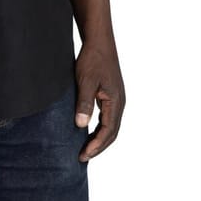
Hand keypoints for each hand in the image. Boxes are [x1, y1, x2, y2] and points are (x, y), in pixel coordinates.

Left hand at [74, 42, 123, 162]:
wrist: (99, 41)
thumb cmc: (92, 59)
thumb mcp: (85, 81)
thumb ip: (84, 103)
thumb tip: (81, 126)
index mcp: (116, 101)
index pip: (108, 131)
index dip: (96, 146)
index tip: (83, 155)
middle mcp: (120, 103)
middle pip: (112, 133)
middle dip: (98, 147)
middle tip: (82, 158)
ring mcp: (117, 99)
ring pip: (110, 127)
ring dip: (99, 139)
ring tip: (85, 149)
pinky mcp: (111, 95)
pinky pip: (107, 118)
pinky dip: (99, 129)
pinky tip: (87, 132)